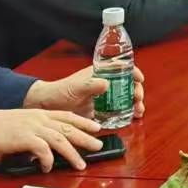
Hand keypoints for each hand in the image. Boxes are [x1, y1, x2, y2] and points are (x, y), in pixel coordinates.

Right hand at [0, 108, 102, 170]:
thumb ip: (36, 130)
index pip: (67, 116)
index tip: (96, 127)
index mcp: (40, 113)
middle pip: (68, 127)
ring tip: (81, 164)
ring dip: (72, 153)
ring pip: (60, 139)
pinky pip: (43, 150)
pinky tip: (49, 168)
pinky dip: (48, 160)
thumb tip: (45, 145)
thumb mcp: (22, 122)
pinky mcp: (25, 138)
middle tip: (98, 144)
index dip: (83, 121)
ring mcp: (33, 128)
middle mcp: (40, 119)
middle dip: (85, 136)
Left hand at [25, 65, 145, 120]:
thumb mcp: (76, 86)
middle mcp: (104, 84)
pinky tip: (129, 120)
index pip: (122, 68)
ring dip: (134, 104)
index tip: (140, 79)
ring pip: (124, 99)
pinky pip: (116, 112)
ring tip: (137, 112)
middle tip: (138, 100)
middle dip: (136, 92)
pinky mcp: (100, 111)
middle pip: (127, 85)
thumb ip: (90, 85)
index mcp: (100, 73)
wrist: (47, 107)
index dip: (133, 72)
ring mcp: (103, 98)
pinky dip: (125, 115)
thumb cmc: (60, 91)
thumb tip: (106, 84)